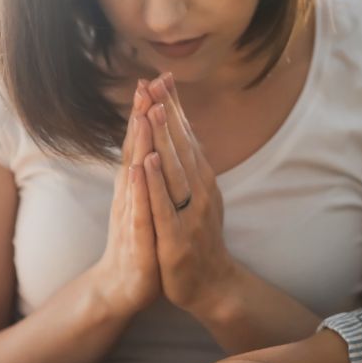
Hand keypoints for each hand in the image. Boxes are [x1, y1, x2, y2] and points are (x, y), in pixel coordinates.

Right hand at [91, 87, 160, 316]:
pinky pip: (138, 208)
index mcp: (138, 184)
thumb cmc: (143, 242)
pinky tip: (139, 169)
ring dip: (139, 142)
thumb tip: (157, 144)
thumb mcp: (150, 202)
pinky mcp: (137, 236)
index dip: (149, 111)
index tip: (156, 79)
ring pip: (135, 172)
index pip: (143, 141)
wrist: (125, 286)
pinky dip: (140, 187)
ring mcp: (131, 212)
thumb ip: (152, 173)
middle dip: (142, 115)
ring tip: (143, 114)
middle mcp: (132, 193)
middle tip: (145, 82)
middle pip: (136, 148)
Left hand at [140, 73, 237, 312]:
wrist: (212, 285)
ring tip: (153, 108)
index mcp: (201, 181)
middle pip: (181, 145)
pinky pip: (165, 205)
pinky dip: (156, 182)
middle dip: (168, 112)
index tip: (162, 77)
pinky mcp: (177, 236)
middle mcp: (200, 191)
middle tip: (156, 80)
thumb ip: (192, 168)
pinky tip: (149, 160)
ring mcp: (190, 213)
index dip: (174, 107)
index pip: (186, 137)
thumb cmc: (199, 240)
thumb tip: (185, 135)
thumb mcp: (199, 198)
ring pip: (175, 169)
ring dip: (164, 137)